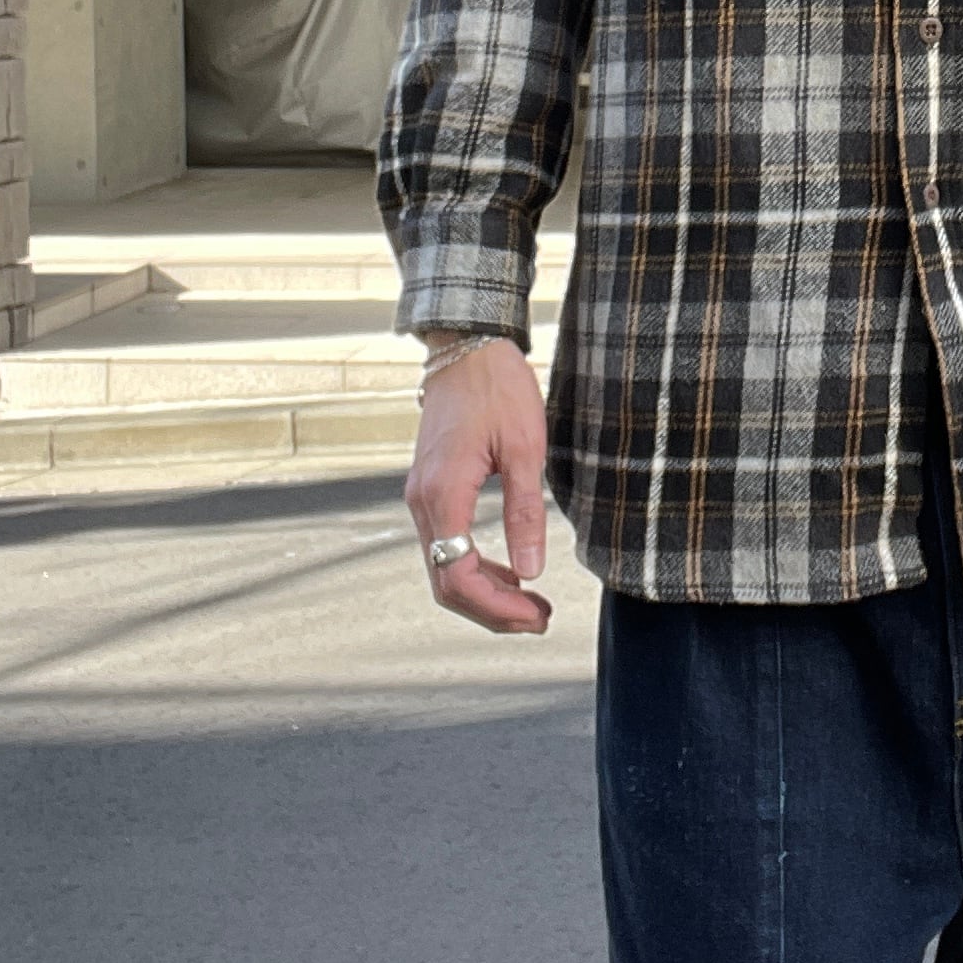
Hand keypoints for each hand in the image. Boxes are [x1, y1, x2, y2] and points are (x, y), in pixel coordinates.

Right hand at [404, 340, 553, 635]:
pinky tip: (509, 570)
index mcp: (442, 495)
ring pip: (444, 567)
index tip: (536, 616)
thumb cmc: (498, 387)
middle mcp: (422, 501)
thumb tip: (531, 571)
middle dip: (493, 610)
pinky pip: (445, 544)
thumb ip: (525, 512)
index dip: (496, 608)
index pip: (458, 578)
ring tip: (531, 603)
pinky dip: (475, 567)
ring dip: (485, 592)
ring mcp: (422, 495)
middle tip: (540, 620)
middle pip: (446, 582)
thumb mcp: (525, 447)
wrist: (466, 343)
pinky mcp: (430, 487)